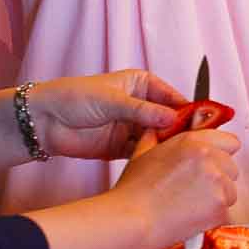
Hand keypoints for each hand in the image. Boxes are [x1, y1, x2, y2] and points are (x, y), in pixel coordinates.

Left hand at [29, 70, 189, 160]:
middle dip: (182, 130)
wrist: (43, 122)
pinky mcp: (123, 147)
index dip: (189, 109)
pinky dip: (154, 157)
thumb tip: (173, 117)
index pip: (173, 97)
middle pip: (170, 119)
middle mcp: (141, 105)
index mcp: (142, 85)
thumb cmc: (74, 98)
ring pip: (159, 137)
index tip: (205, 122)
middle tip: (198, 144)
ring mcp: (133, 127)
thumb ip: (143, 111)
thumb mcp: (112, 100)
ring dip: (169, 146)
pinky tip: (164, 163)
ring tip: (183, 156)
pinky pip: (145, 152)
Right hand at [108, 129, 241, 242]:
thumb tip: (159, 128)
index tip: (212, 163)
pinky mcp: (220, 206)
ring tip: (189, 204)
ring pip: (230, 189)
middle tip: (194, 189)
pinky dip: (213, 215)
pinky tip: (191, 215)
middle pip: (231, 166)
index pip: (230, 141)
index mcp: (193, 142)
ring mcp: (217, 182)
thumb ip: (157, 138)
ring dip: (216, 197)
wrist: (130, 220)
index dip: (220, 153)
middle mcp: (209, 158)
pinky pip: (226, 211)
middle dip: (218, 177)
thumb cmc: (133, 191)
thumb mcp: (142, 153)